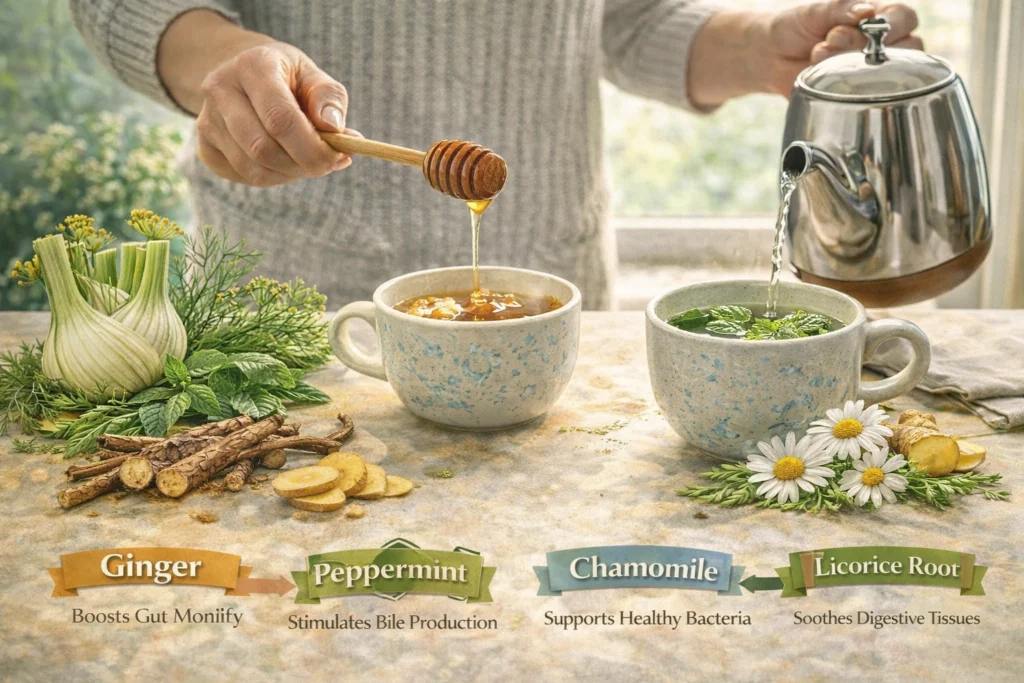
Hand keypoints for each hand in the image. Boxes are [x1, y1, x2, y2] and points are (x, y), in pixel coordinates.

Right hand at [195, 42, 357, 185]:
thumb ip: (330, 99)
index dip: (311, 147)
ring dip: (290, 173)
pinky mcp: (205, 147)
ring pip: (253, 169)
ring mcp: (207, 120)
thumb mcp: (313, 76)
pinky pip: (244, 177)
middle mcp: (221, 90)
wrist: (245, 75)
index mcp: (252, 66)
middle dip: (303, 165)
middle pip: (263, 148)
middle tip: (329, 163)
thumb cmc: (288, 78)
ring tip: (308, 159)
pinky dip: (273, 177)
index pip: (280, 118)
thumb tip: (335, 129)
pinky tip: (285, 161)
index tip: (339, 157)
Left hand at [765, 1, 922, 95]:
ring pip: (885, 73)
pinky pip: (860, 97)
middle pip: (904, 48)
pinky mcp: (853, 96)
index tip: (864, 26)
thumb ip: (843, 8)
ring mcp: (870, 73)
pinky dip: (839, 84)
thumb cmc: (798, 25)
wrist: (769, 54)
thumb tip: (867, 12)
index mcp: (881, 17)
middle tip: (831, 39)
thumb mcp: (818, 9)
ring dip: (850, 62)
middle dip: (864, 44)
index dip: (892, 23)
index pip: (906, 18)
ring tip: (819, 52)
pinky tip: (817, 72)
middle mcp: (883, 45)